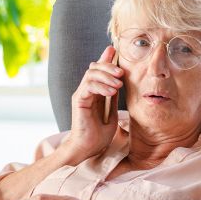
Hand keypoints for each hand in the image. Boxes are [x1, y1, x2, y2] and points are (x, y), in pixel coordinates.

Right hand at [64, 45, 123, 159]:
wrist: (87, 149)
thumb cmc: (98, 135)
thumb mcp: (111, 113)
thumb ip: (112, 97)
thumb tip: (119, 82)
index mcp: (94, 92)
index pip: (98, 70)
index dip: (105, 59)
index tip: (115, 50)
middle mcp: (86, 91)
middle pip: (94, 68)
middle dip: (108, 66)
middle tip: (121, 73)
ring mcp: (81, 95)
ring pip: (91, 74)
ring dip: (106, 76)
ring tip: (119, 84)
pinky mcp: (78, 101)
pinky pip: (88, 86)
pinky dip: (101, 86)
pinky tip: (111, 92)